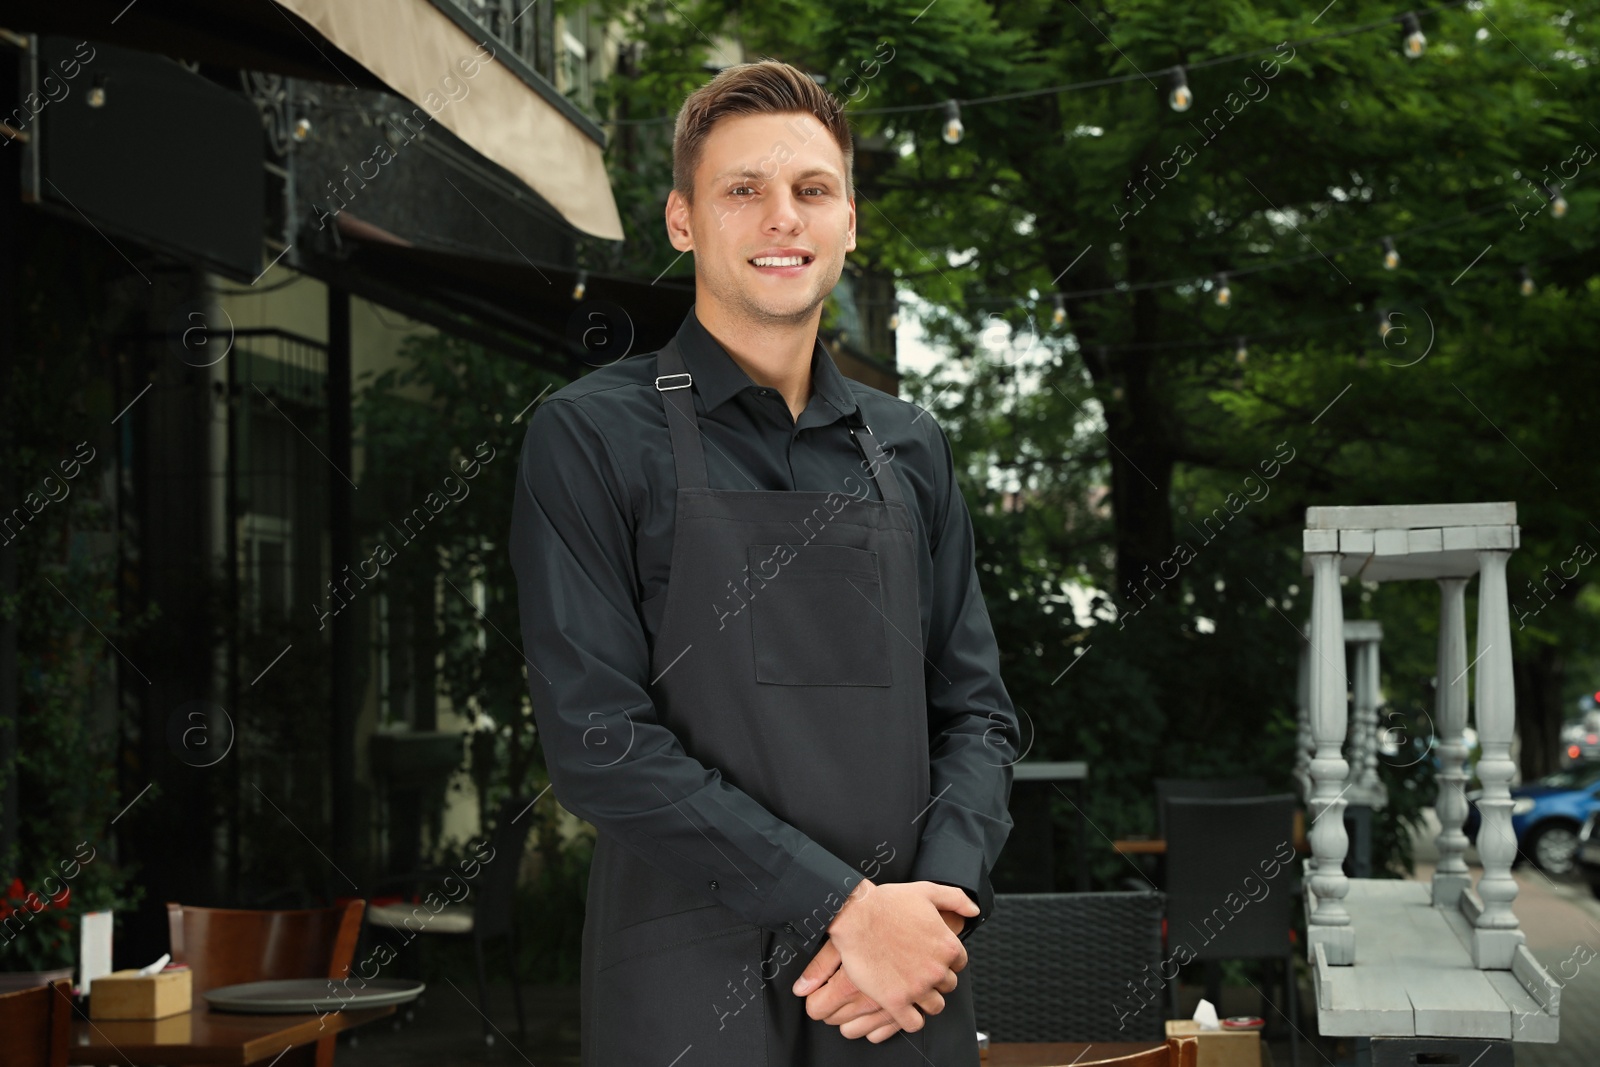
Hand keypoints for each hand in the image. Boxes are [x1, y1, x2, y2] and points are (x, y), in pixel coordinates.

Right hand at [800, 910, 966, 1041]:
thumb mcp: (927, 891)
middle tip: (917, 970)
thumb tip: (974, 911)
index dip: (944, 960)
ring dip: (926, 1000)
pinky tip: (902, 1007)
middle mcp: (936, 970)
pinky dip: (911, 1019)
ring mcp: (917, 988)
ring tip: (911, 989)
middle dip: (935, 979)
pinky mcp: (896, 1001)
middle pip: (948, 986)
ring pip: (935, 1006)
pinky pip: (914, 1023)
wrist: (855, 916)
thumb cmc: (887, 902)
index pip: (959, 964)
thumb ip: (956, 899)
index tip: (929, 957)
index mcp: (947, 946)